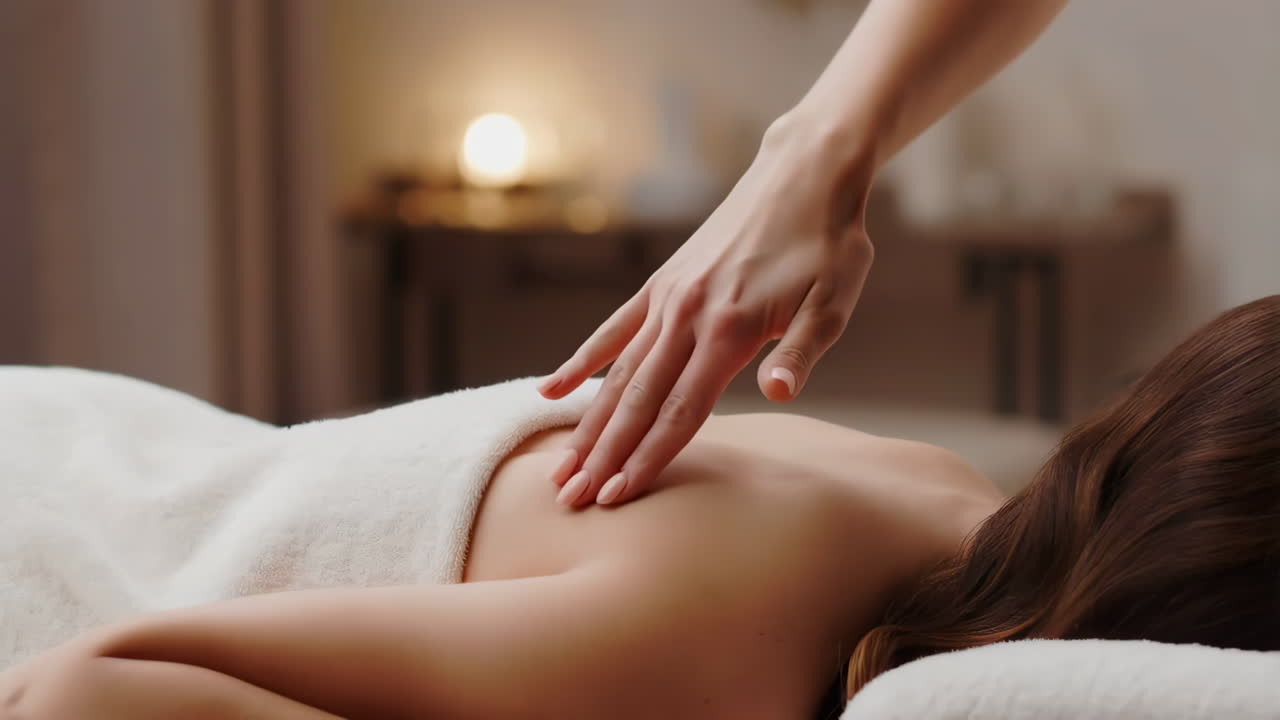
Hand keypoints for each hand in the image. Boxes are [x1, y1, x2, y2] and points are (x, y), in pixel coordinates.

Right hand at [538, 124, 875, 506]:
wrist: (804, 174)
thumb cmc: (829, 244)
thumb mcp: (835, 298)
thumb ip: (802, 350)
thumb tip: (781, 395)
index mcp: (729, 328)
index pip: (680, 410)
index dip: (648, 457)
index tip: (616, 497)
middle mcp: (686, 315)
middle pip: (637, 400)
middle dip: (603, 454)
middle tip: (571, 500)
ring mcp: (667, 298)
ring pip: (618, 373)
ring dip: (588, 423)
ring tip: (561, 467)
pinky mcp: (662, 284)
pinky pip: (612, 331)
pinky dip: (580, 362)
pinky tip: (550, 390)